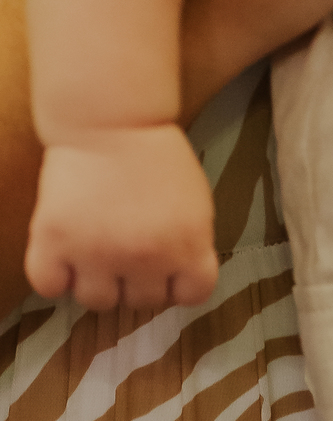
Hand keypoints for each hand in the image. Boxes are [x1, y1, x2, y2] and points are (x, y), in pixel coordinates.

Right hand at [25, 125, 218, 310]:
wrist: (110, 118)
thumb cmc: (156, 157)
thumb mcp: (196, 205)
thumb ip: (192, 247)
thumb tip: (176, 281)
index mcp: (188, 248)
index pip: (190, 296)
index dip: (176, 283)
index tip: (165, 267)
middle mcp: (146, 259)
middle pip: (141, 302)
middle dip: (135, 280)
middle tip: (124, 247)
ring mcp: (97, 253)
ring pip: (97, 302)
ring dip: (96, 283)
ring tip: (93, 252)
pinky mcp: (54, 240)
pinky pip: (49, 286)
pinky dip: (53, 277)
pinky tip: (63, 256)